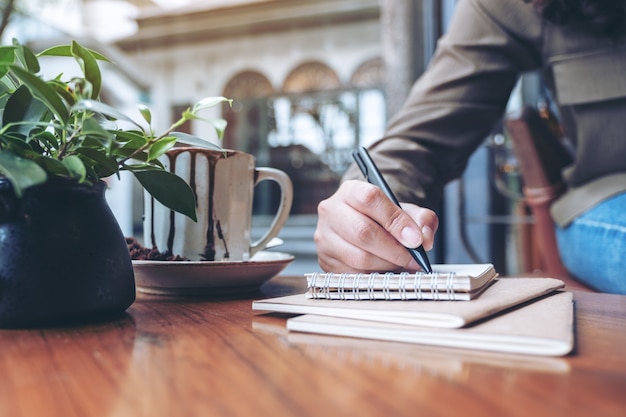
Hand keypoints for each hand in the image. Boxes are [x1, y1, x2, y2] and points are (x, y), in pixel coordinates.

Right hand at [314, 180, 438, 272]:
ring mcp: (324, 237)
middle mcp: (331, 211)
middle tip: (413, 259)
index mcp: (350, 191)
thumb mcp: (406, 211)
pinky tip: (385, 271)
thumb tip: (424, 240)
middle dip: (394, 250)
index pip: (370, 199)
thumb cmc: (384, 218)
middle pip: (363, 232)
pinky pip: (353, 275)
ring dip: (386, 266)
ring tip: (401, 265)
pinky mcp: (325, 260)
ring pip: (358, 257)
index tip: (415, 239)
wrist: (363, 226)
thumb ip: (422, 219)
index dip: (395, 221)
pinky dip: (374, 276)